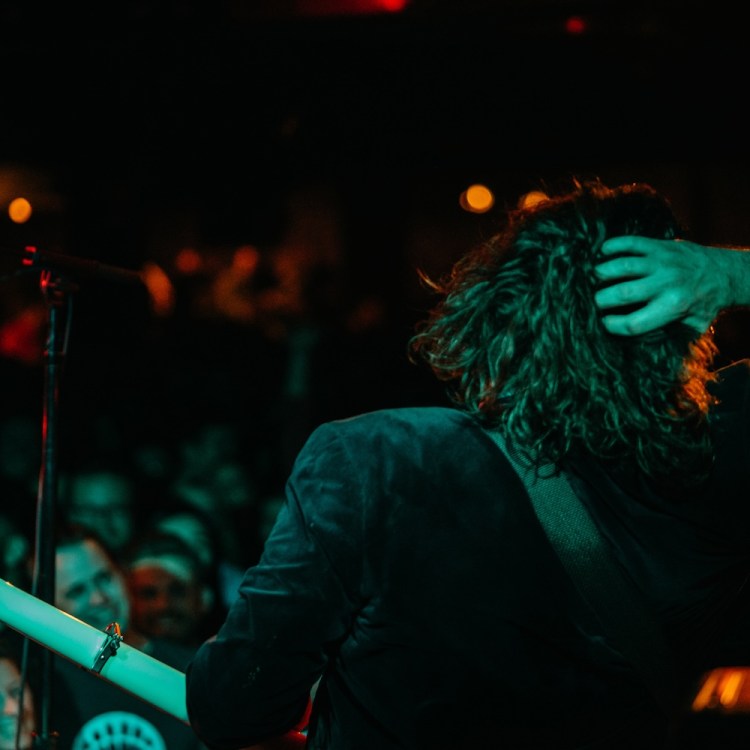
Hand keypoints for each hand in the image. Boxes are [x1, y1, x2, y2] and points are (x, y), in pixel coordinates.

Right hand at [594, 236, 749, 335]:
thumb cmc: (704, 305)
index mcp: (674, 308)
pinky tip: (603, 254)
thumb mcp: (692, 328)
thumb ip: (668, 338)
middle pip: (620, 294)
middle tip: (596, 302)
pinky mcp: (660, 245)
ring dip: (601, 273)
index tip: (606, 323)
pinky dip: (612, 246)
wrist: (726, 273)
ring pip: (621, 266)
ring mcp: (662, 262)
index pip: (632, 323)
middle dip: (600, 301)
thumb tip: (641, 351)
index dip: (612, 326)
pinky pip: (629, 242)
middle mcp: (666, 284)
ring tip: (595, 279)